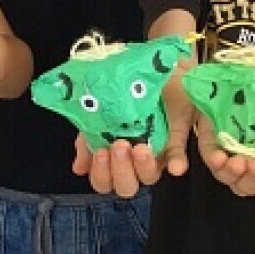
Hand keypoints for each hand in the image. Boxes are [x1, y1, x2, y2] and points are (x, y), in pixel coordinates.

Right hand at [71, 62, 192, 194]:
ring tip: (141, 148)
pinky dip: (175, 165)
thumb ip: (86, 140)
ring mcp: (153, 155)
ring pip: (149, 177)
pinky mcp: (174, 144)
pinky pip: (175, 159)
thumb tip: (79, 168)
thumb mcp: (96, 115)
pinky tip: (175, 168)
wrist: (138, 67)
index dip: (101, 174)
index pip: (104, 182)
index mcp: (111, 158)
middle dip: (121, 170)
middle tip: (120, 146)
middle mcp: (131, 161)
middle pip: (126, 186)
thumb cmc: (115, 94)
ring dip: (143, 167)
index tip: (101, 152)